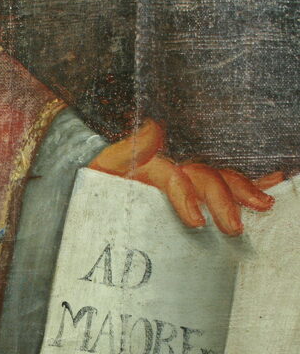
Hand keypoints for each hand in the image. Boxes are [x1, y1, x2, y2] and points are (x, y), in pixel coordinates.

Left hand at [88, 119, 281, 235]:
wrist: (83, 211)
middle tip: (234, 227)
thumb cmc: (92, 195)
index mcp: (145, 166)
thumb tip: (155, 126)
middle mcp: (166, 171)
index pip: (172, 174)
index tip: (196, 222)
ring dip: (242, 190)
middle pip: (201, 176)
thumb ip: (126, 150)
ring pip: (216, 180)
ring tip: (264, 204)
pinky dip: (245, 184)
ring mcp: (178, 183)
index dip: (186, 194)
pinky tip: (271, 184)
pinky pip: (218, 187)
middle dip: (222, 198)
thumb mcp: (101, 171)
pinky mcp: (185, 197)